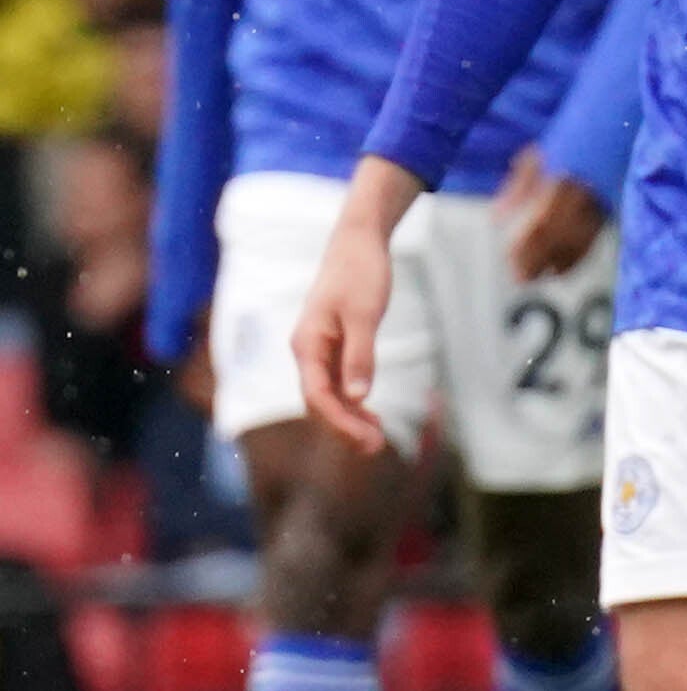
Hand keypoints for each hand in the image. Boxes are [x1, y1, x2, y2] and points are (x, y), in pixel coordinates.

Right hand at [291, 164, 423, 455]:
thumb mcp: (364, 314)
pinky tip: (371, 415)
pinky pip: (336, 382)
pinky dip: (352, 401)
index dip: (340, 422)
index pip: (317, 396)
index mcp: (307, 344)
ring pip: (327, 395)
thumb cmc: (360, 273)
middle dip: (345, 427)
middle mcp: (306, 350)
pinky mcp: (332, 344)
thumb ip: (360, 355)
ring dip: (348, 419)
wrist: (358, 242)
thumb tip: (358, 398)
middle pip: (319, 401)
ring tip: (376, 440)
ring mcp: (317, 349)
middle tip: (376, 448)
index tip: (366, 440)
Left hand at [495, 146, 610, 280]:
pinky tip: (561, 269)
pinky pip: (593, 240)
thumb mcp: (538, 158)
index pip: (542, 221)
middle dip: (538, 259)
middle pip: (559, 235)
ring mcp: (600, 203)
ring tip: (539, 276)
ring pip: (579, 241)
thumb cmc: (570, 143)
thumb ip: (517, 188)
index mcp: (562, 181)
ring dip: (558, 263)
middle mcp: (583, 195)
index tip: (510, 260)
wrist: (612, 132)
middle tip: (521, 278)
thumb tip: (496, 218)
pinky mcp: (609, 211)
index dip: (527, 244)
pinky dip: (576, 258)